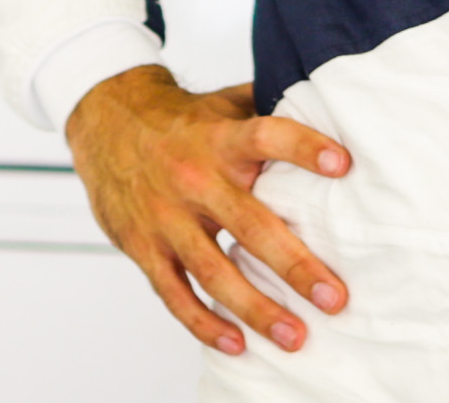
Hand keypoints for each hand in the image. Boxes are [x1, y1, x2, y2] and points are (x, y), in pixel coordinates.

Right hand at [62, 64, 352, 356]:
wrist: (105, 122)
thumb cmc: (180, 120)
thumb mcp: (222, 104)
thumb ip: (269, 109)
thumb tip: (332, 108)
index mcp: (219, 138)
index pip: (265, 136)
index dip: (303, 147)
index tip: (343, 165)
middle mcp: (193, 178)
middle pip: (249, 224)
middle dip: (295, 265)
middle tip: (334, 297)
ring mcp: (165, 217)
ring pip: (213, 271)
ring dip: (256, 308)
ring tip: (295, 336)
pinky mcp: (143, 246)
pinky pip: (174, 293)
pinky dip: (204, 322)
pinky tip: (237, 344)